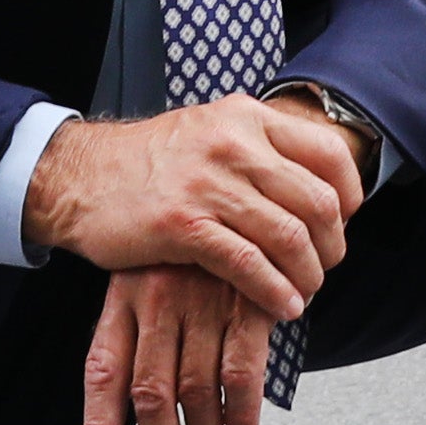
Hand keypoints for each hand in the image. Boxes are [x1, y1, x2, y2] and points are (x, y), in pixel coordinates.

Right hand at [26, 96, 358, 322]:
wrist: (77, 176)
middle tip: (326, 266)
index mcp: (245, 117)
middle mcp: (233, 143)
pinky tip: (282, 307)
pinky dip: (274, 291)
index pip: (327, 153)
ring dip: (309, 274)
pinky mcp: (183, 224)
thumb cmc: (143, 163)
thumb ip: (256, 148)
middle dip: (333, 244)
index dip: (349, 194)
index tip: (344, 221)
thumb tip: (311, 183)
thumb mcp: (207, 131)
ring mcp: (208, 183)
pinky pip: (249, 264)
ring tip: (305, 292)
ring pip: (289, 236)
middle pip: (317, 201)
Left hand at [81, 262, 275, 424]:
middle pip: (150, 392)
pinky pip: (241, 368)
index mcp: (123, 296)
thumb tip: (130, 407)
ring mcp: (203, 301)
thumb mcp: (147, 274)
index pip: (103, 369)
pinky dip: (241, 409)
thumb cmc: (188, 248)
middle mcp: (157, 300)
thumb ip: (136, 331)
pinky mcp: (247, 300)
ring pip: (195, 388)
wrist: (241, 188)